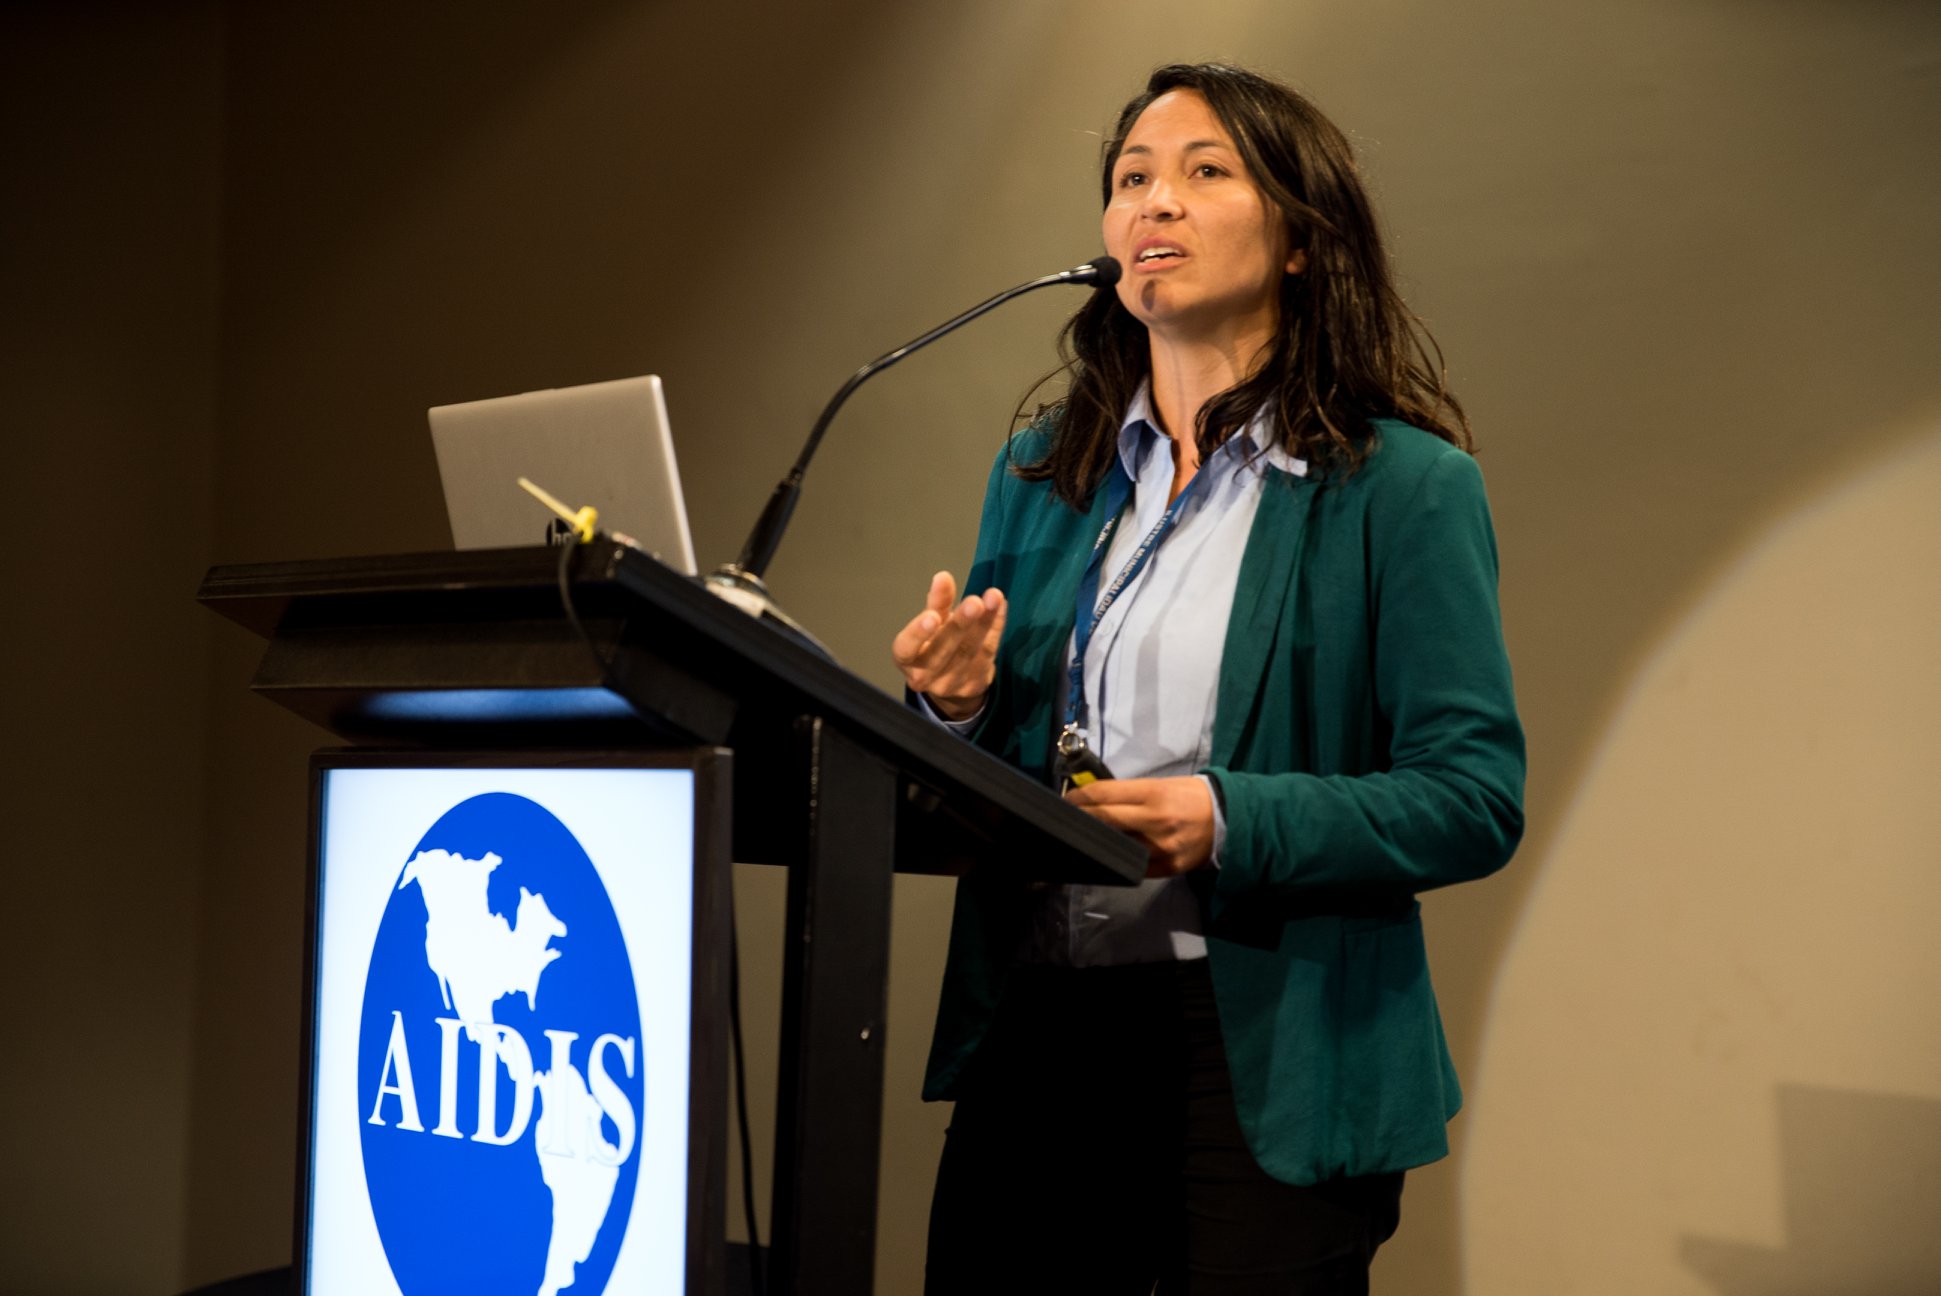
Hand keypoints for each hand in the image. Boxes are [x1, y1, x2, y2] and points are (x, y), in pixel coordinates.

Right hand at [890, 571, 1006, 721]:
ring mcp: (951, 684)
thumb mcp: (929, 623)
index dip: (919, 633)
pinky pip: (988, 654)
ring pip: (970, 651)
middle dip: (961, 624)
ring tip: (993, 598)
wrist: (948, 679)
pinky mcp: (974, 685)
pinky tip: (1001, 607)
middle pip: (944, 650)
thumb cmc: (933, 645)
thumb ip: (936, 603)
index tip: (933, 616)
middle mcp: (925, 676)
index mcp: (907, 659)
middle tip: (974, 603)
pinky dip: (996, 628)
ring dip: (984, 623)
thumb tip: (943, 578)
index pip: (907, 648)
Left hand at [1064, 776, 1214, 877]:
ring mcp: (1161, 847)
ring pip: (1116, 847)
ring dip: (1097, 843)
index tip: (1068, 800)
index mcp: (1154, 794)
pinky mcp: (1167, 867)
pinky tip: (1108, 855)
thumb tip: (1094, 801)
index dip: (1079, 797)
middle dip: (1081, 818)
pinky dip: (1118, 860)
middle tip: (1067, 818)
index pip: (1103, 795)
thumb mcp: (1161, 785)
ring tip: (1085, 838)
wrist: (1229, 819)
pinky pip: (1133, 867)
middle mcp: (1155, 820)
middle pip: (1104, 820)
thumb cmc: (1190, 797)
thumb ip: (1129, 794)